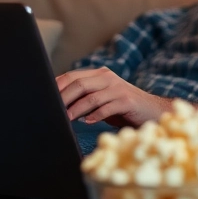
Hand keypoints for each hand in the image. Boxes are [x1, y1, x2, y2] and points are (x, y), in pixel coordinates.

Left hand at [55, 68, 170, 127]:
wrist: (153, 111)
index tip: (44, 98)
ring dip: (76, 109)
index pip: (72, 76)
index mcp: (100, 75)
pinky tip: (88, 123)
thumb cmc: (123, 108)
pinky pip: (107, 108)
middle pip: (79, 84)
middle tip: (53, 111)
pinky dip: (95, 116)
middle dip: (63, 98)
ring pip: (91, 96)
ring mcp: (118, 89)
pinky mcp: (127, 101)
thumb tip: (60, 105)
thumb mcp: (103, 99)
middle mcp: (108, 78)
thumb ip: (85, 97)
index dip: (57, 86)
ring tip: (67, 119)